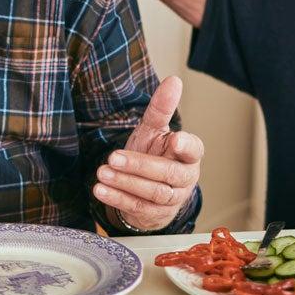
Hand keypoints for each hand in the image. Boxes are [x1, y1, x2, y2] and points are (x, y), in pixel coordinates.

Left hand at [93, 76, 203, 230]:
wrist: (146, 188)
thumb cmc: (155, 153)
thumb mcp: (154, 130)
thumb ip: (162, 108)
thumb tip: (173, 81)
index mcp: (189, 155)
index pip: (194, 150)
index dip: (186, 145)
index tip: (175, 139)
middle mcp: (185, 178)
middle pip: (167, 173)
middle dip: (140, 165)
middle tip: (114, 157)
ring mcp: (172, 199)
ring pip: (152, 192)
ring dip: (125, 182)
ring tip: (103, 172)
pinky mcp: (154, 214)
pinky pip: (137, 207)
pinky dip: (117, 199)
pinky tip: (100, 189)